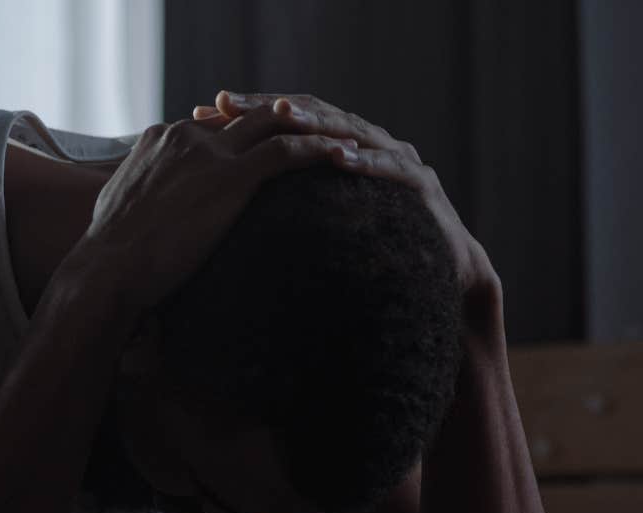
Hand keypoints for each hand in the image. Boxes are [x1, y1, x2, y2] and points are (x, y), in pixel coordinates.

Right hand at [70, 111, 356, 313]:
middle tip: (318, 132)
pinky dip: (319, 151)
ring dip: (313, 128)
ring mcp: (209, 153)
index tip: (273, 144)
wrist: (109, 269)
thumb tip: (147, 212)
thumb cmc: (109, 255)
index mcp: (160, 138)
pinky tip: (344, 157)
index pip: (215, 126)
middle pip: (249, 116)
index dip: (246, 134)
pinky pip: (286, 153)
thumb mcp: (119, 209)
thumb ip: (142, 194)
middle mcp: (186, 135)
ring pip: (275, 124)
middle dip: (285, 120)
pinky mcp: (230, 177)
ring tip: (344, 138)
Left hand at [197, 92, 501, 331]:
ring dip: (317, 122)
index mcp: (334, 151)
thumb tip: (221, 208)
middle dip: (269, 107)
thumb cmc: (371, 255)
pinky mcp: (421, 185)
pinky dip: (368, 162)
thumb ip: (282, 207)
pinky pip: (393, 168)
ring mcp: (395, 159)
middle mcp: (364, 144)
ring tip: (285, 115)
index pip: (283, 121)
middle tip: (228, 102)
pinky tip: (343, 159)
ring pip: (350, 131)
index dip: (245, 114)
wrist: (439, 281)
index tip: (203, 112)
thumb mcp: (315, 229)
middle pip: (311, 114)